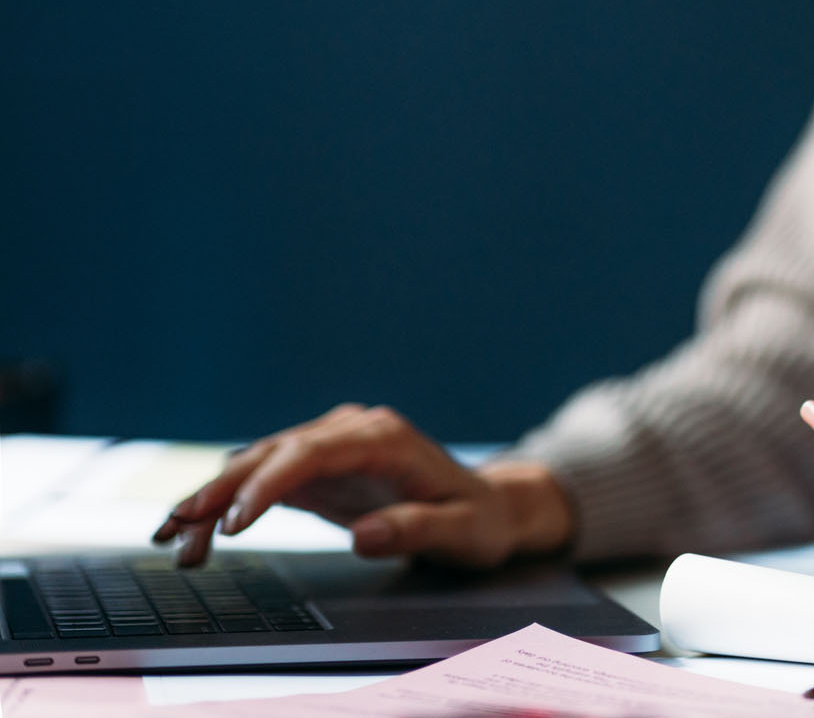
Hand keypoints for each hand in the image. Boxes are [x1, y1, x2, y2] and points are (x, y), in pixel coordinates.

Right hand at [151, 404, 572, 568]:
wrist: (487, 509)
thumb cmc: (477, 521)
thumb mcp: (461, 531)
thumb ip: (416, 530)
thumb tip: (365, 535)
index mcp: (384, 437)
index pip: (311, 452)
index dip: (266, 483)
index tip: (232, 521)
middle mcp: (352, 431)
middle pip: (274, 451)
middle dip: (221, 488)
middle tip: (178, 527)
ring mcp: (332, 446)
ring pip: (260, 463)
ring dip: (213, 497)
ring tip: (171, 537)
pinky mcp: (320, 468)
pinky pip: (265, 481)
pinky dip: (228, 504)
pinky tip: (195, 532)